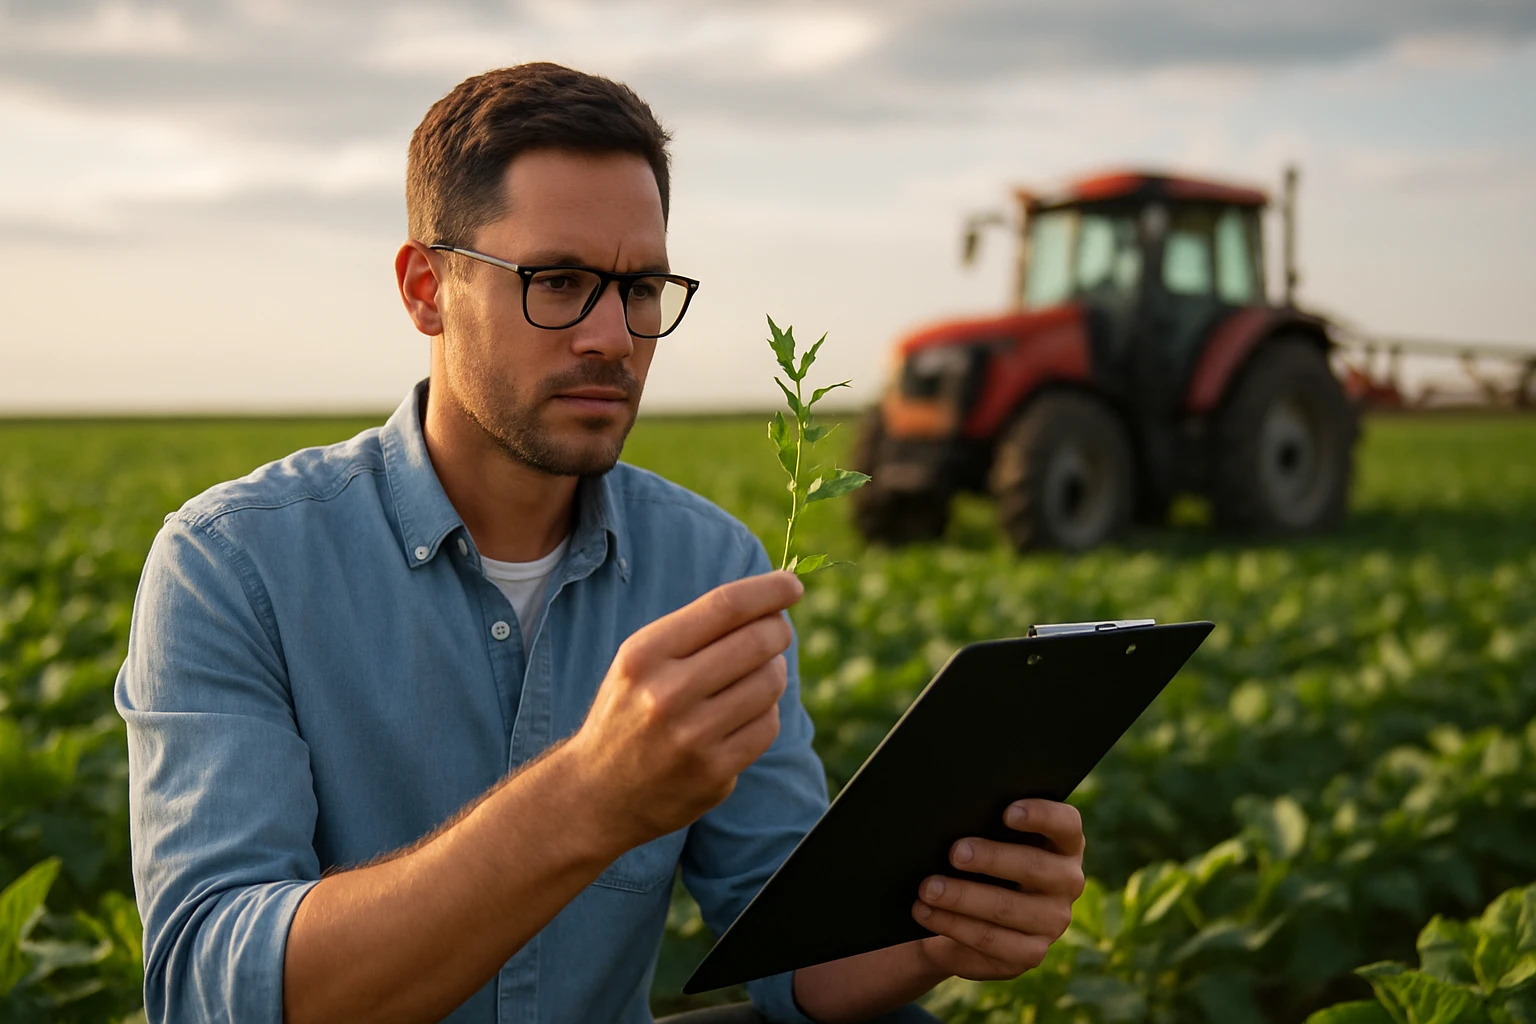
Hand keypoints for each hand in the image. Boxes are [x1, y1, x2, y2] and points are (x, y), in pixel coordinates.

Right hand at [566, 571, 803, 852]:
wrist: (597, 794)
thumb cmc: (629, 713)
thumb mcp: (640, 662)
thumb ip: (695, 631)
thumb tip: (770, 605)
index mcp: (645, 655)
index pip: (724, 606)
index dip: (769, 590)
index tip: (792, 584)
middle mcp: (667, 694)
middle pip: (757, 642)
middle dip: (778, 631)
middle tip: (778, 633)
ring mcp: (692, 737)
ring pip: (770, 683)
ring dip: (774, 672)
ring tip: (754, 676)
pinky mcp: (714, 773)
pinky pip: (768, 726)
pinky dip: (766, 713)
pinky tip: (744, 714)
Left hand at [910, 799, 1085, 979]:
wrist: (965, 918)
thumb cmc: (978, 865)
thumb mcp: (986, 842)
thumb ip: (983, 828)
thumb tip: (951, 820)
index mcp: (1063, 843)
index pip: (1065, 823)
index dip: (1041, 815)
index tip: (1007, 813)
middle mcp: (1067, 881)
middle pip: (1033, 865)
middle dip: (990, 858)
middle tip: (955, 853)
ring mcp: (1053, 920)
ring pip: (1007, 907)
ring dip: (962, 897)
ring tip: (928, 888)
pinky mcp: (1031, 953)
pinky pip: (990, 940)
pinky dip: (952, 924)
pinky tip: (926, 912)